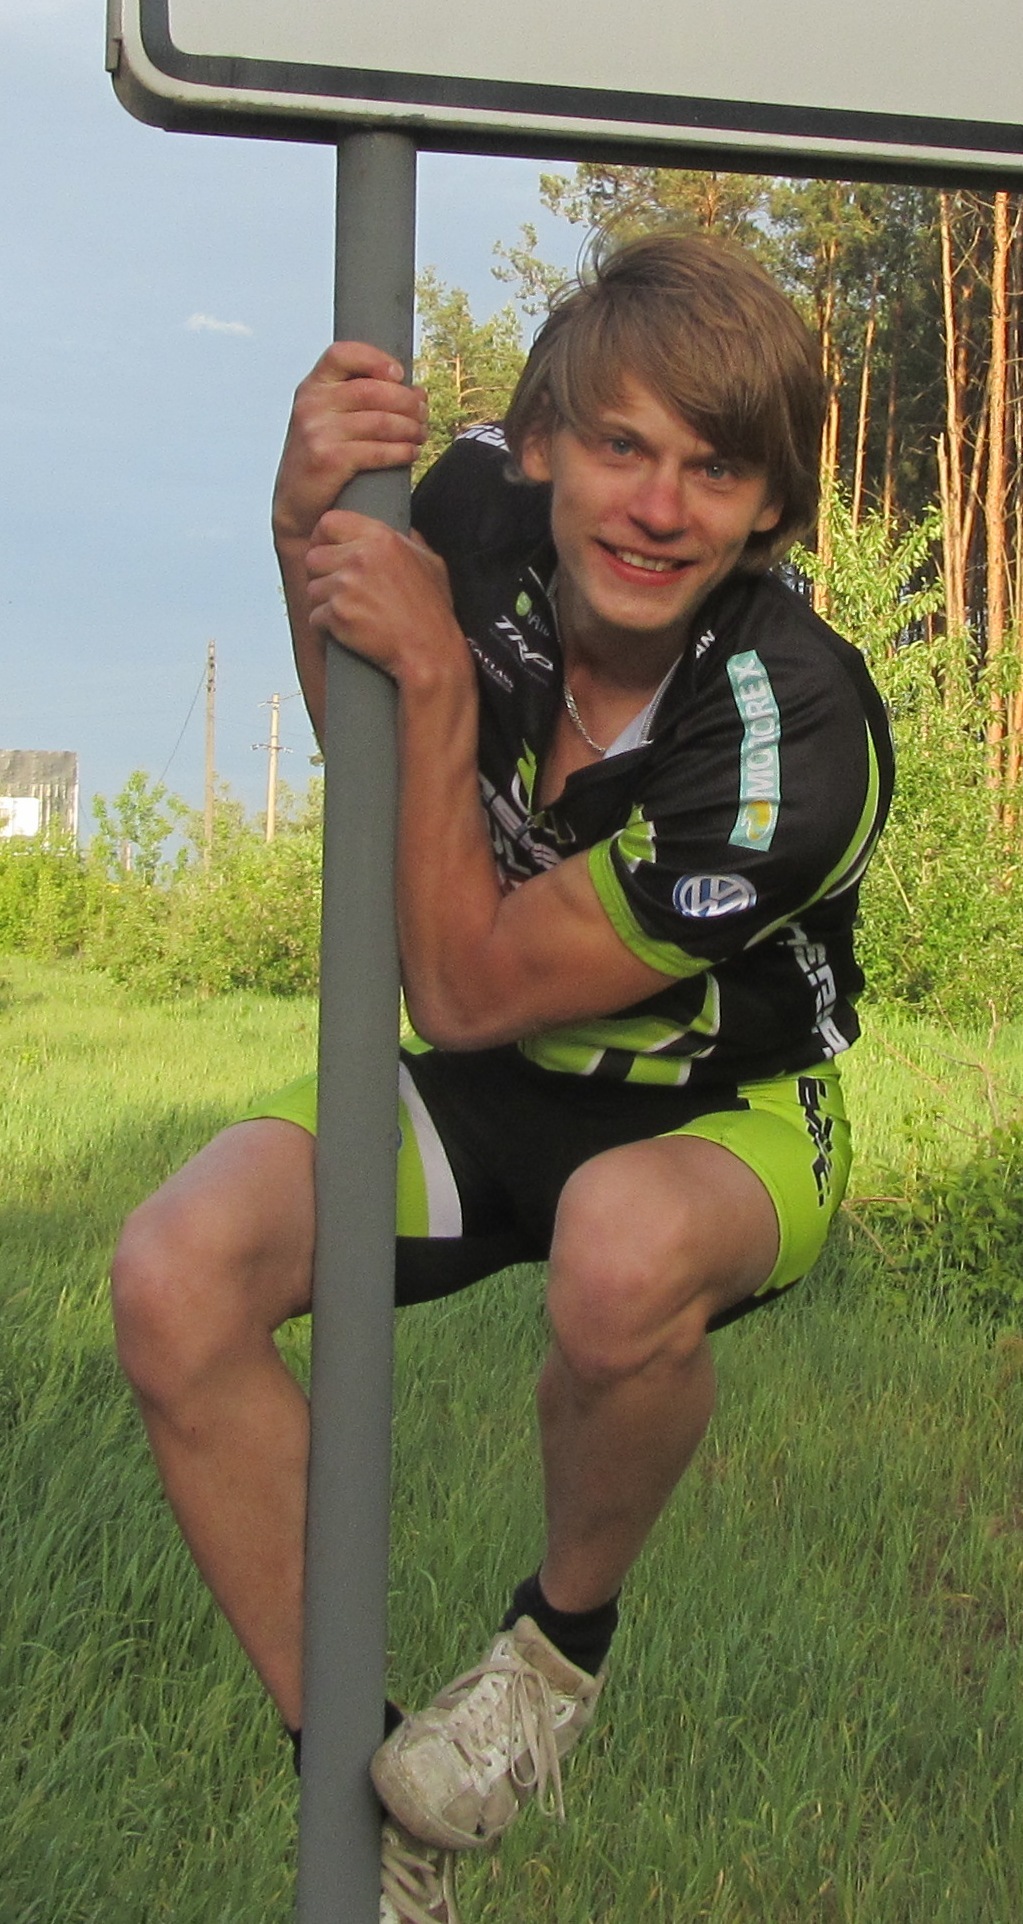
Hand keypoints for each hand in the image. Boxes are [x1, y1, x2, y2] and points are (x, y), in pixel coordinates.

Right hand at [272, 342, 427, 551]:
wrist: (297, 508)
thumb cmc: (321, 462)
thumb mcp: (328, 421)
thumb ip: (360, 401)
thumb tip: (416, 393)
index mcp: (312, 387)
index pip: (342, 354)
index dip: (375, 359)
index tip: (399, 374)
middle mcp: (312, 404)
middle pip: (373, 390)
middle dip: (407, 402)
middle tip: (423, 414)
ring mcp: (318, 431)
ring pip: (381, 420)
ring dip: (410, 428)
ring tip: (420, 435)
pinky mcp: (328, 459)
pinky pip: (377, 450)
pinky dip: (402, 451)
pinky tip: (411, 453)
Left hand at [306, 511, 465, 686]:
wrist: (428, 651)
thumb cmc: (432, 612)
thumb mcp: (431, 564)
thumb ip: (413, 542)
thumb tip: (406, 532)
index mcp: (380, 538)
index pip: (329, 522)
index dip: (323, 538)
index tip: (326, 550)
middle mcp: (359, 557)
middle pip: (314, 557)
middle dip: (322, 574)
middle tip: (338, 589)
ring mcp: (345, 586)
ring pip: (312, 588)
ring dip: (324, 602)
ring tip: (348, 612)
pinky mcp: (337, 615)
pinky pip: (314, 617)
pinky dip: (326, 626)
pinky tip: (347, 629)